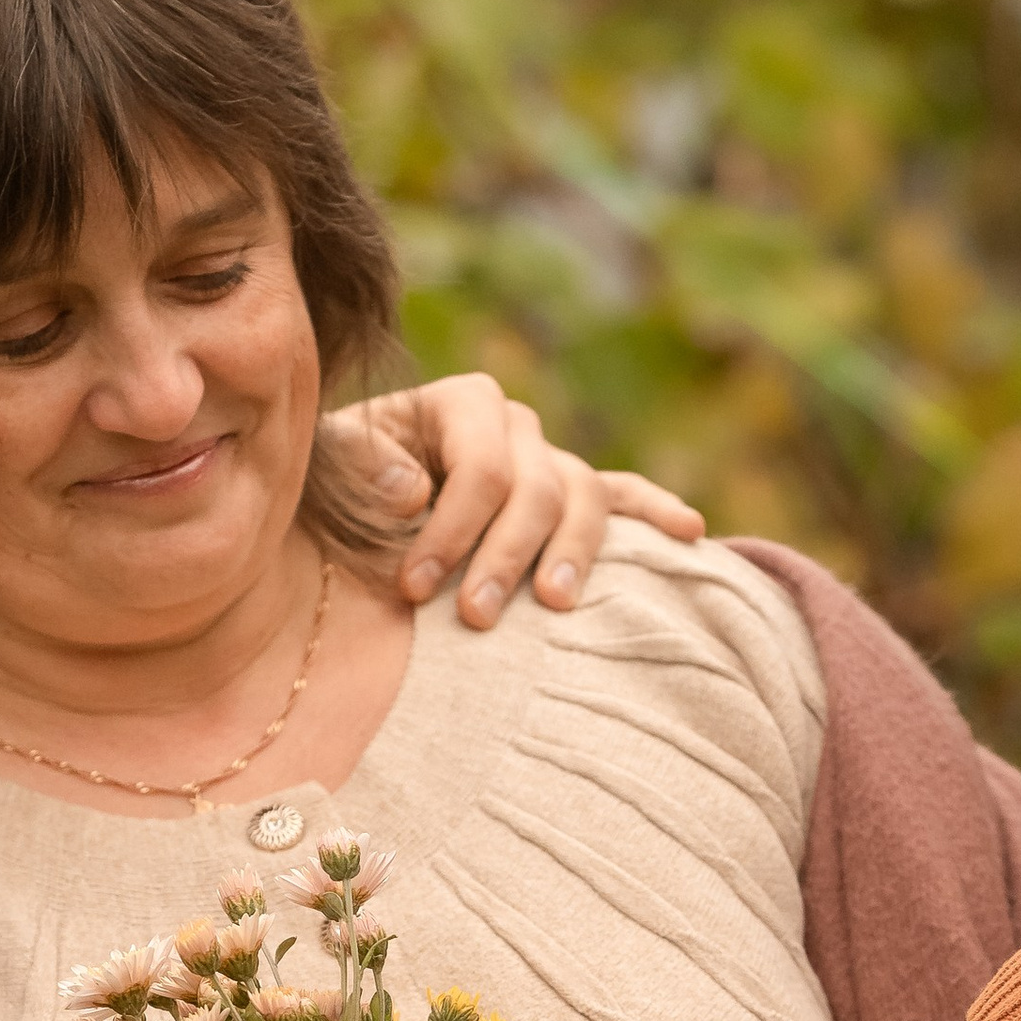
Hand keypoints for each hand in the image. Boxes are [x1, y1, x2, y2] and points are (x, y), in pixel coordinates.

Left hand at [320, 373, 704, 624]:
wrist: (348, 511)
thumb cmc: (337, 493)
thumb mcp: (329, 474)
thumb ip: (360, 471)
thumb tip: (414, 489)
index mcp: (458, 404)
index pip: (480, 463)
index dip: (451, 527)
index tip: (415, 588)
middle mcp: (514, 426)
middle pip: (537, 486)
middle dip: (505, 555)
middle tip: (475, 616)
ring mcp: (549, 461)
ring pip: (585, 496)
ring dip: (575, 551)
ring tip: (555, 603)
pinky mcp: (569, 499)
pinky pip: (624, 497)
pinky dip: (657, 512)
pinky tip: (691, 534)